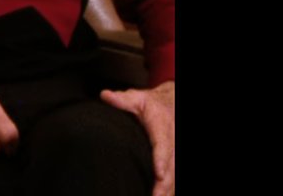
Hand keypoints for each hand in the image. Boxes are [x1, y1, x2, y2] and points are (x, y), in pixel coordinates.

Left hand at [101, 81, 174, 195]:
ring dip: (168, 189)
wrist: (170, 104)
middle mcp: (173, 139)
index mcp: (162, 125)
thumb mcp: (137, 98)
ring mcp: (176, 150)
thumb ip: (122, 100)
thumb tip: (106, 96)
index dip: (161, 159)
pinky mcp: (176, 158)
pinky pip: (175, 174)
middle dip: (165, 183)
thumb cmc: (150, 103)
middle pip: (172, 165)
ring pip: (175, 173)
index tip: (159, 174)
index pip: (163, 144)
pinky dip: (170, 187)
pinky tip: (161, 195)